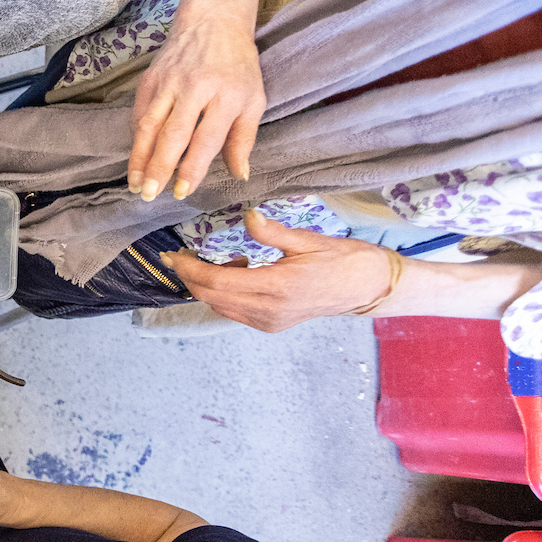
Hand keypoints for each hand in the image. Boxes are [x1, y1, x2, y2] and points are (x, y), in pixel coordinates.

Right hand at [128, 0, 264, 200]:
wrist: (212, 22)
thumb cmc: (238, 66)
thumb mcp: (254, 99)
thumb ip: (244, 138)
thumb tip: (240, 174)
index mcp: (226, 96)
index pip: (206, 138)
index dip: (192, 167)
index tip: (182, 190)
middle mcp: (195, 89)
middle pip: (172, 134)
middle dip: (158, 167)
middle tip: (150, 194)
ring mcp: (169, 83)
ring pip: (149, 126)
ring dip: (139, 157)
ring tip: (136, 184)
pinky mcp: (150, 79)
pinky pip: (140, 114)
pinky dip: (137, 139)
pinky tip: (137, 159)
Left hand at [165, 210, 398, 331]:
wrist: (369, 289)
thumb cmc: (344, 260)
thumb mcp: (309, 240)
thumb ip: (273, 232)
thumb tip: (248, 216)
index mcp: (278, 287)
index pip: (217, 281)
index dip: (189, 268)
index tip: (173, 254)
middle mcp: (269, 310)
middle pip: (211, 297)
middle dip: (189, 277)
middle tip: (178, 256)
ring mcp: (269, 321)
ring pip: (220, 306)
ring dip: (207, 285)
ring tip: (217, 260)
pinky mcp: (271, 324)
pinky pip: (234, 311)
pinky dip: (224, 293)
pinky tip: (238, 271)